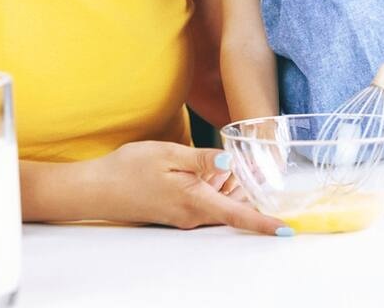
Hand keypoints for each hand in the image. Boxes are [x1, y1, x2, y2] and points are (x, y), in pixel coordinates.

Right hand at [93, 141, 285, 233]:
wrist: (97, 189)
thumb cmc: (129, 169)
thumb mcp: (168, 154)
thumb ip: (201, 159)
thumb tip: (229, 161)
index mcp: (195, 201)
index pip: (238, 216)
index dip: (265, 223)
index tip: (287, 229)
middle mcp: (193, 216)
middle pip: (234, 206)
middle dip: (246, 187)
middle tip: (247, 163)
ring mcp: (185, 217)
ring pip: (221, 203)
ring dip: (227, 185)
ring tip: (218, 162)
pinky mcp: (178, 212)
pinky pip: (207, 202)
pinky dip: (213, 186)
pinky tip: (205, 170)